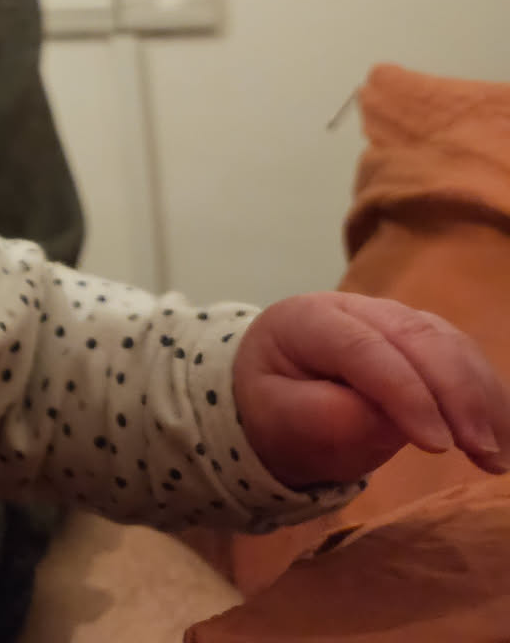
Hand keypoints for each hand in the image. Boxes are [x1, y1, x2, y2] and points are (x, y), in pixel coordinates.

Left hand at [234, 292, 509, 489]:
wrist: (279, 395)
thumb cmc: (276, 408)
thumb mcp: (281, 419)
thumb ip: (325, 417)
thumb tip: (388, 422)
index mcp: (307, 319)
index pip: (363, 349)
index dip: (405, 394)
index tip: (437, 447)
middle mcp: (355, 307)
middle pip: (416, 337)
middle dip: (457, 394)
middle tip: (481, 452)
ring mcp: (394, 318)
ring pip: (450, 343)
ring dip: (483, 397)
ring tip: (496, 456)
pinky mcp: (423, 338)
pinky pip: (465, 357)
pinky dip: (489, 396)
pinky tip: (501, 438)